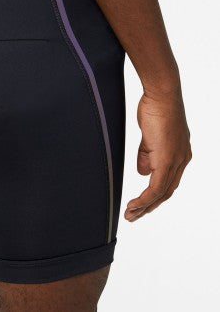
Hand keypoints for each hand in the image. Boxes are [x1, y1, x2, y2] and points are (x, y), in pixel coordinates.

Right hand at [125, 87, 191, 221]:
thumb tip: (143, 172)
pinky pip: (156, 186)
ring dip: (145, 206)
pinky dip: (145, 199)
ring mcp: (176, 160)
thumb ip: (147, 155)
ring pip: (161, 193)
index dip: (154, 196)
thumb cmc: (156, 110)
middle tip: (134, 216)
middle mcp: (181, 160)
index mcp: (179, 154)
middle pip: (166, 192)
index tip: (140, 204)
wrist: (161, 96)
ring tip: (131, 215)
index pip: (168, 182)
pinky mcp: (168, 159)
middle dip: (149, 207)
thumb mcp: (150, 137)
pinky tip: (135, 205)